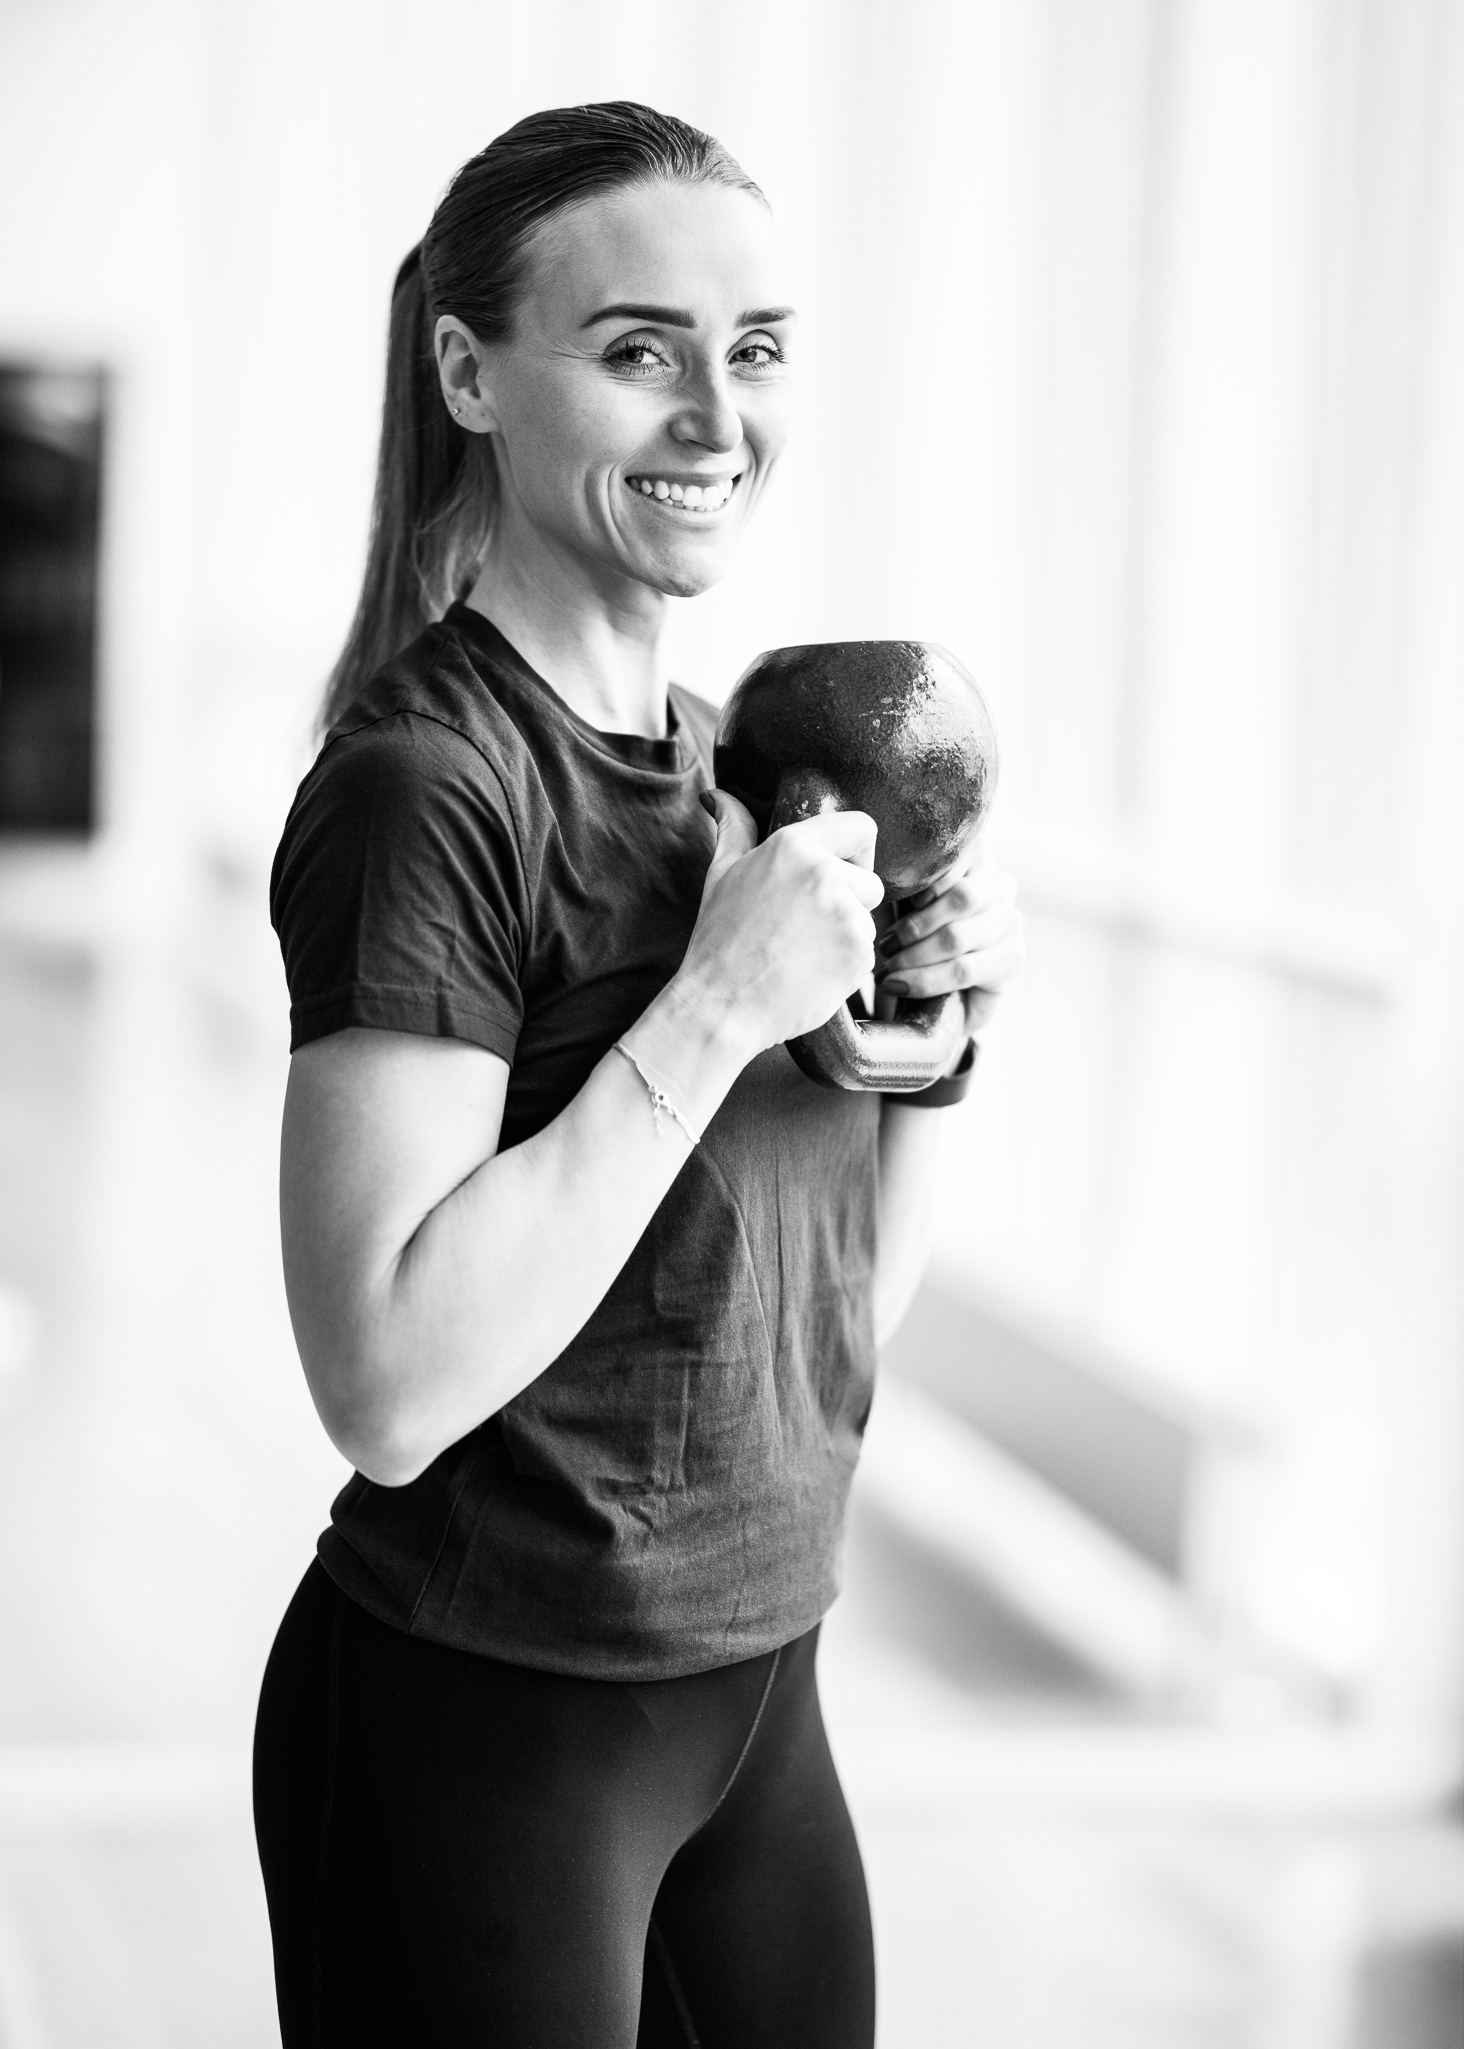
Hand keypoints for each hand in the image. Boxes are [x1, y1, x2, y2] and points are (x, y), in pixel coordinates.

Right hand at [679, 792, 885, 1053]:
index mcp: (794, 845)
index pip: (862, 828)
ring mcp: (846, 916)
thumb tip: (718, 797)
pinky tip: (809, 974)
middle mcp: (825, 874)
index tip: (841, 873)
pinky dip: (845, 968)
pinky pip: (868, 957)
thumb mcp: (721, 874)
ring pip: (869, 923)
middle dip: (850, 904)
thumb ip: (733, 829)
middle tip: (805, 929)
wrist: (721, 1007)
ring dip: (845, 939)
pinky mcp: (859, 955)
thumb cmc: (718, 941)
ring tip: (801, 955)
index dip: (857, 853)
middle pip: (871, 883)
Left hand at [874, 837, 1022, 1036]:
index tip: (898, 901)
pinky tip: (898, 985)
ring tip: (888, 968)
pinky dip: (925, 980)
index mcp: (977, 858)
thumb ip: (904, 883)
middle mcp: (1000, 886)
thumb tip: (882, 874)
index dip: (926, 881)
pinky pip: (964, 970)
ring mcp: (1010, 923)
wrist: (935, 995)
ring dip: (915, 956)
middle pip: (963, 898)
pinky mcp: (1010, 961)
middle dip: (916, 925)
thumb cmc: (914, 934)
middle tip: (886, 944)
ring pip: (958, 937)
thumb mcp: (904, 901)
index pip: (959, 856)